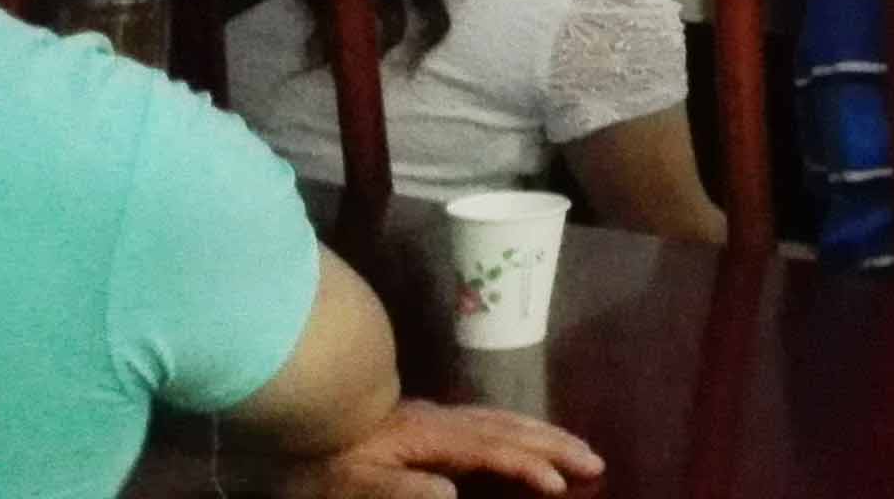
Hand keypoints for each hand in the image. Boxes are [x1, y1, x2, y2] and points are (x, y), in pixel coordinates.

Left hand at [281, 401, 601, 498]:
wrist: (297, 404)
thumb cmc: (318, 455)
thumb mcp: (348, 483)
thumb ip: (398, 489)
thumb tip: (453, 494)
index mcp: (430, 437)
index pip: (490, 451)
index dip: (528, 466)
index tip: (562, 485)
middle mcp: (443, 420)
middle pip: (510, 428)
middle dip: (555, 445)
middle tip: (596, 460)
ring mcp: (437, 415)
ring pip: (503, 419)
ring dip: (544, 433)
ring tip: (574, 446)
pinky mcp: (427, 417)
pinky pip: (488, 418)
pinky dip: (519, 426)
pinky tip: (522, 434)